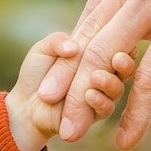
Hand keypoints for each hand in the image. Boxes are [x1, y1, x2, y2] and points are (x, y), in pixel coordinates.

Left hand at [6, 32, 134, 150]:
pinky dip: (99, 101)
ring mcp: (103, 94)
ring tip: (95, 77)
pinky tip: (89, 94)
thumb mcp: (43, 49)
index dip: (121, 42)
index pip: (116, 45)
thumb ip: (57, 42)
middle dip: (124, 63)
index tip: (119, 37)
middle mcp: (105, 73)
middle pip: (125, 67)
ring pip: (117, 88)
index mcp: (96, 53)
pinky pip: (106, 108)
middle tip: (118, 59)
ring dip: (110, 83)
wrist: (26, 104)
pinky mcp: (97, 113)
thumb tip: (74, 47)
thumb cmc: (37, 73)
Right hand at [39, 0, 150, 149]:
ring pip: (90, 29)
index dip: (137, 115)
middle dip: (82, 99)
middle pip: (103, 57)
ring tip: (50, 98)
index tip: (125, 144)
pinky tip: (72, 53)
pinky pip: (97, 3)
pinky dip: (82, 32)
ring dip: (68, 68)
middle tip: (68, 133)